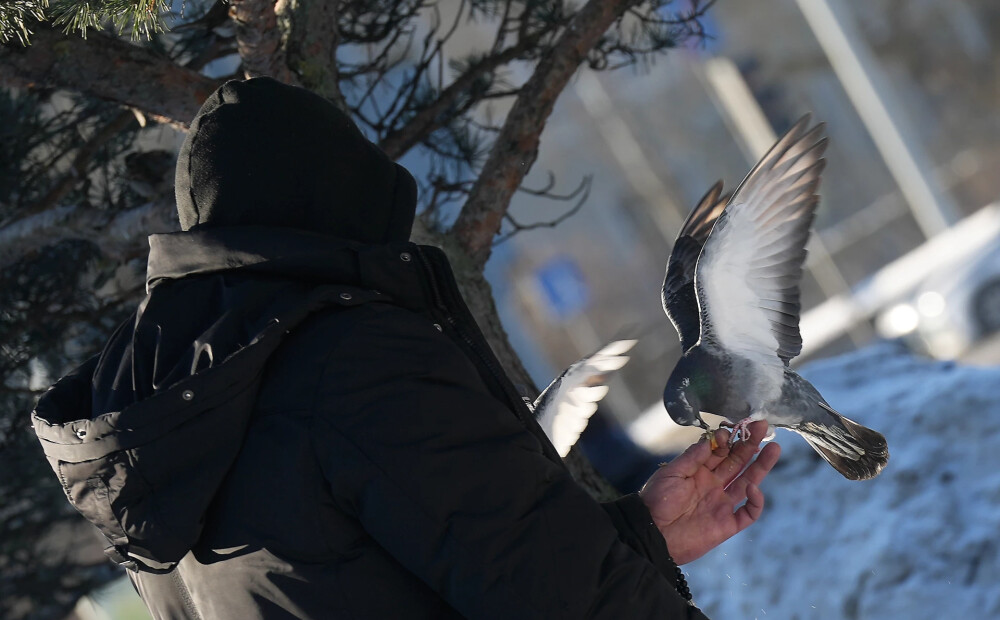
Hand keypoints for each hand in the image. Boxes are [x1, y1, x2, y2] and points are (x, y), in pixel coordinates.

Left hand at [639, 421, 779, 564]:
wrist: (652, 534)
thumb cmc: (657, 501)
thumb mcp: (672, 473)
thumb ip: (693, 457)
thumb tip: (713, 439)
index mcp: (698, 472)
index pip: (720, 452)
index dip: (728, 440)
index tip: (731, 429)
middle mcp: (713, 485)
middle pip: (737, 463)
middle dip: (750, 445)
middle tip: (763, 427)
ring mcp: (722, 504)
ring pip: (748, 482)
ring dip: (761, 466)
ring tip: (774, 448)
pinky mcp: (728, 524)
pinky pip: (749, 512)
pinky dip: (756, 501)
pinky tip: (753, 486)